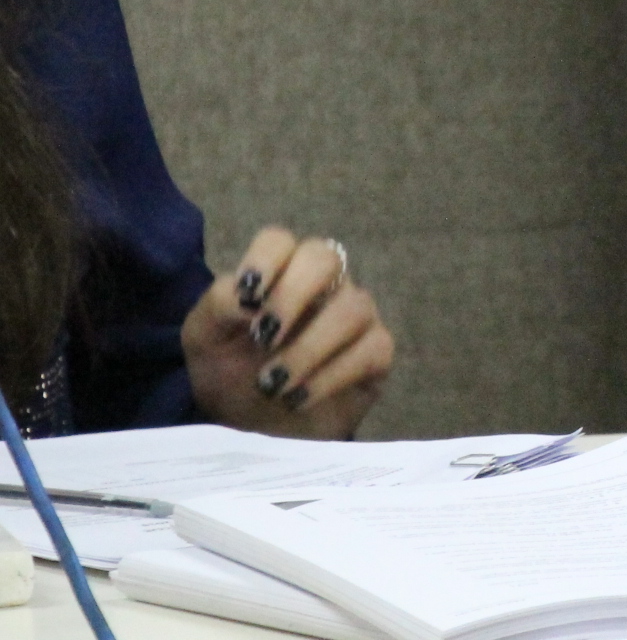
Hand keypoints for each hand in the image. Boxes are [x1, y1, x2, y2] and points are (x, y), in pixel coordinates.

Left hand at [183, 230, 393, 439]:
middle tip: (264, 337)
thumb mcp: (204, 341)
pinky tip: (298, 398)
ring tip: (273, 384)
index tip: (248, 297)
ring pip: (353, 307)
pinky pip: (371, 349)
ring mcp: (355, 318)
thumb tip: (249, 297)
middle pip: (325, 257)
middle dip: (293, 295)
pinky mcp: (376, 355)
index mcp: (277, 274)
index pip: (279, 241)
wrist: (251, 430)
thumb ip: (218, 306)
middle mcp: (322, 286)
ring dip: (308, 348)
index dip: (266, 259)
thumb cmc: (228, 376)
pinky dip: (330, 376)